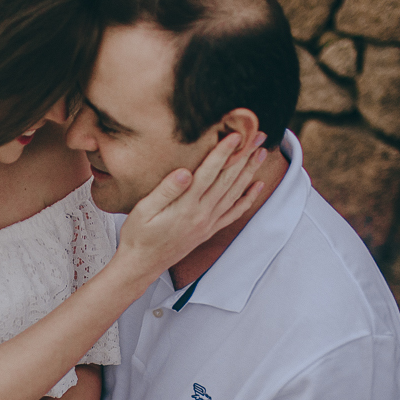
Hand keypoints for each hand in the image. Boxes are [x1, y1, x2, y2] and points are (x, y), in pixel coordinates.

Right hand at [117, 130, 267, 277]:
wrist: (142, 265)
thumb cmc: (138, 236)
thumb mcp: (144, 210)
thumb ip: (166, 190)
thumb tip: (185, 172)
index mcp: (186, 206)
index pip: (208, 173)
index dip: (222, 152)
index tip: (235, 135)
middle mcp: (202, 214)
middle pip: (227, 180)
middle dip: (243, 157)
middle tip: (258, 137)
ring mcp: (208, 223)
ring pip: (234, 193)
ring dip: (249, 172)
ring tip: (261, 154)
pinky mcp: (208, 231)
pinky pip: (233, 213)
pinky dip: (247, 199)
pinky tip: (257, 187)